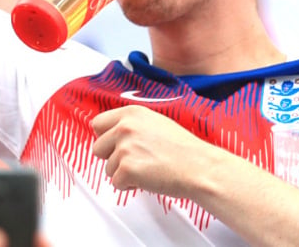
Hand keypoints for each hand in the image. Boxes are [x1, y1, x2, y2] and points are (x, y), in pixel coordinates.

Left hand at [91, 105, 212, 198]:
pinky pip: (116, 183)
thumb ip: (131, 125)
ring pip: (107, 168)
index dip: (106, 138)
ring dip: (123, 173)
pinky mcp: (127, 169)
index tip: (115, 146)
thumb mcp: (155, 123)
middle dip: (112, 158)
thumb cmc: (183, 150)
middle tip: (135, 161)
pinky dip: (129, 186)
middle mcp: (124, 127)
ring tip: (147, 170)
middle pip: (98, 148)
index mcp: (131, 113)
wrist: (201, 168)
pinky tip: (147, 179)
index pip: (98, 124)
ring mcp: (124, 148)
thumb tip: (112, 133)